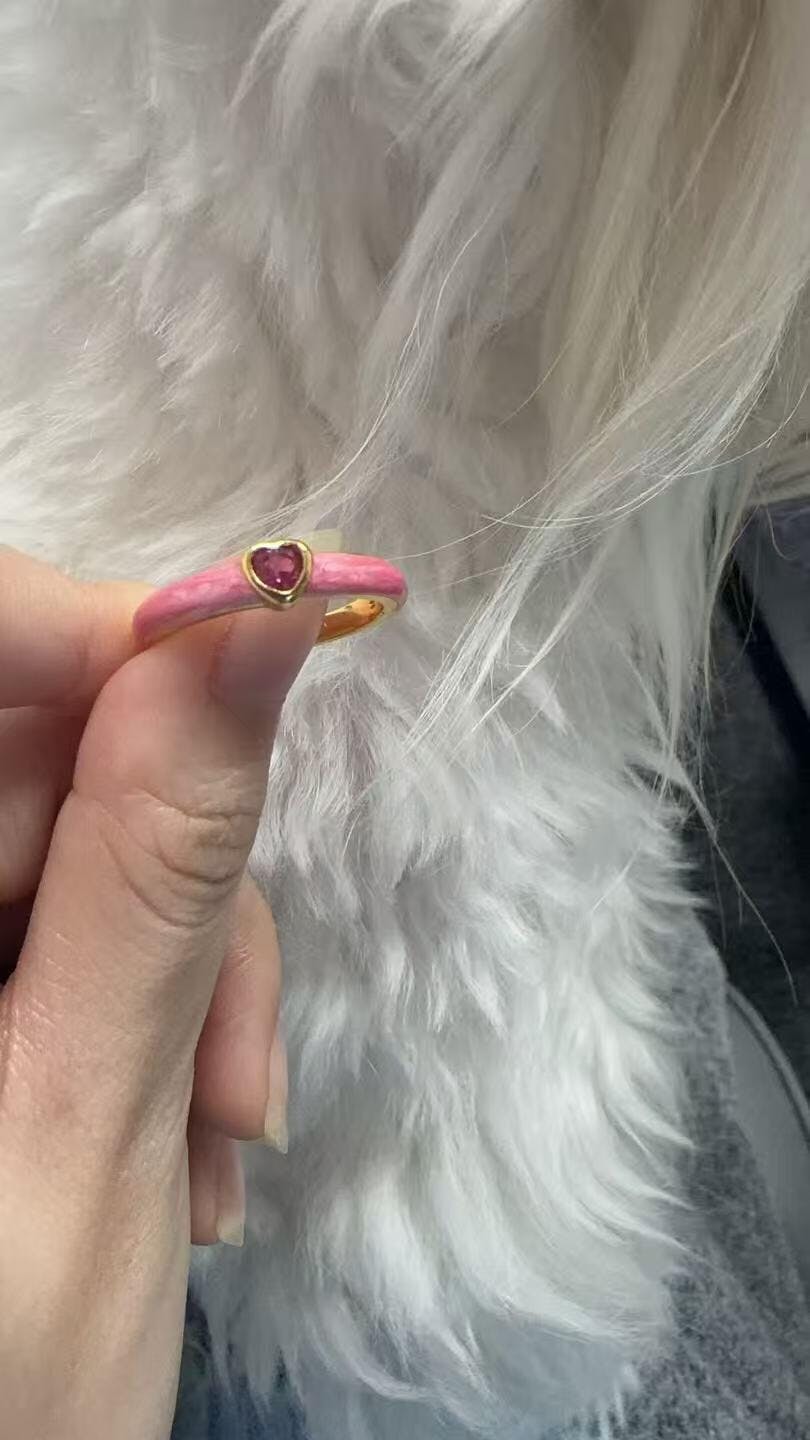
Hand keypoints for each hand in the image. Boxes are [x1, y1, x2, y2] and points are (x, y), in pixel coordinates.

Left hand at [0, 547, 320, 1438]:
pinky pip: (58, 918)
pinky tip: (179, 1129)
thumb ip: (163, 863)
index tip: (253, 679)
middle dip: (164, 876)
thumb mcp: (87, 1124)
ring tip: (214, 1143)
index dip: (99, 636)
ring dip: (175, 970)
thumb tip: (253, 613)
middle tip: (239, 1073)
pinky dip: (141, 1003)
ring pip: (65, 841)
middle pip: (27, 754)